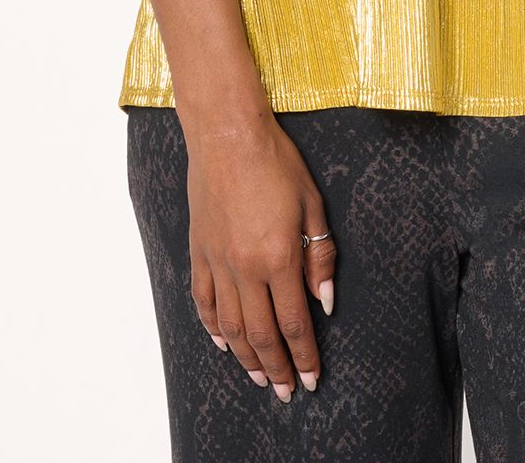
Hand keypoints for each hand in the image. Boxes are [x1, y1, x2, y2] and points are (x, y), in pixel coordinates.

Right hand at [183, 110, 337, 398]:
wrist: (227, 134)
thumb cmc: (276, 162)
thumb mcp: (312, 204)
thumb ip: (320, 256)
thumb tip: (325, 302)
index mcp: (279, 256)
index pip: (294, 322)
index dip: (304, 356)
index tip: (311, 380)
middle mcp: (245, 267)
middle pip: (261, 333)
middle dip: (276, 367)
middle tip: (284, 391)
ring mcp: (218, 261)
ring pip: (230, 325)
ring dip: (245, 356)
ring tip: (258, 377)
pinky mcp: (199, 250)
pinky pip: (204, 299)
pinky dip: (212, 326)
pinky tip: (223, 341)